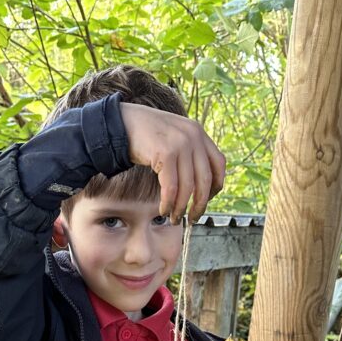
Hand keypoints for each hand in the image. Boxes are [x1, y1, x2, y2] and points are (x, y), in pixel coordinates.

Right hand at [119, 102, 225, 223]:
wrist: (123, 122)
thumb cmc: (146, 136)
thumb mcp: (175, 138)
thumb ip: (189, 154)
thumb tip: (199, 186)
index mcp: (199, 133)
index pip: (219, 165)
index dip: (215, 188)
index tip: (205, 201)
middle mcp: (193, 136)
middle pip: (205, 180)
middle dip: (200, 205)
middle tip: (192, 218)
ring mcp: (180, 143)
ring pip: (188, 187)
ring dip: (181, 208)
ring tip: (174, 218)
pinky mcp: (165, 153)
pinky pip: (171, 188)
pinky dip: (168, 204)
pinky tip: (163, 211)